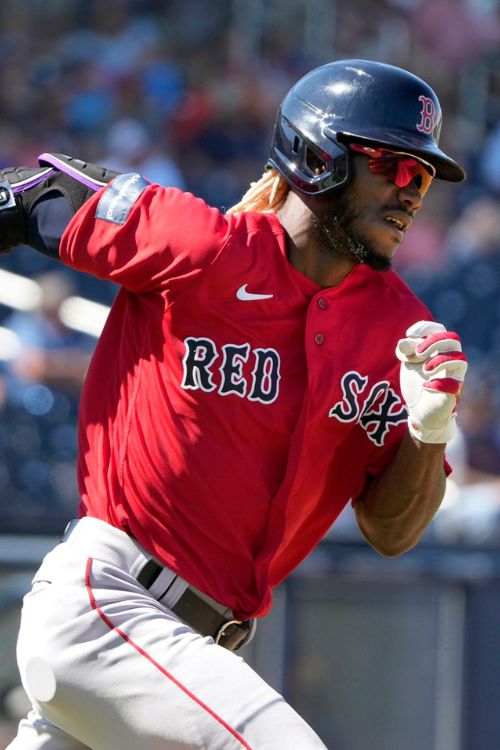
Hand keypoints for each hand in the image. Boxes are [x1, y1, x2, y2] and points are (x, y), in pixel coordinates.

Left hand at [395, 321, 467, 443]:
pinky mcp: (452, 393)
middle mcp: (450, 359)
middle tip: (418, 353)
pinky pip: (455, 385)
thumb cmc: (416, 381)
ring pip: (461, 359)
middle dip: (434, 342)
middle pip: (454, 339)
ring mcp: (454, 376)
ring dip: (440, 361)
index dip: (427, 328)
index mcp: (439, 349)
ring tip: (424, 370)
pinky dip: (439, 384)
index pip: (441, 330)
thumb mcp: (408, 363)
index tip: (410, 334)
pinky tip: (425, 386)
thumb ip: (406, 351)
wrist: (418, 409)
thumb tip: (403, 342)